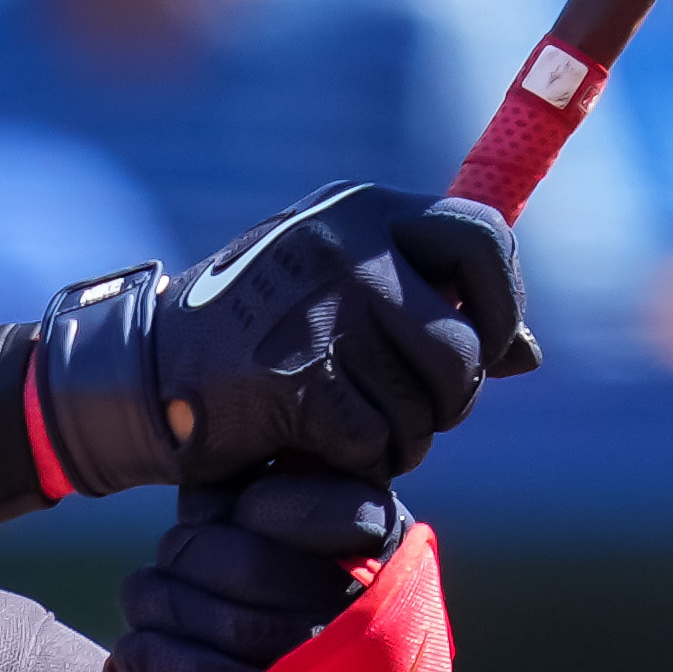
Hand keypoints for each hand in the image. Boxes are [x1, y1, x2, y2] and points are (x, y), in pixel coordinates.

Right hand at [32, 185, 534, 498]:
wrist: (144, 371)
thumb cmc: (258, 332)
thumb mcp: (343, 288)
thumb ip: (430, 304)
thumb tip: (528, 355)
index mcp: (366, 209)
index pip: (484, 238)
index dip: (503, 304)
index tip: (487, 346)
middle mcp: (350, 245)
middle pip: (463, 345)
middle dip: (451, 397)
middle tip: (416, 411)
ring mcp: (324, 307)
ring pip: (426, 403)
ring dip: (405, 436)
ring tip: (358, 428)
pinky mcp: (298, 375)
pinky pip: (377, 440)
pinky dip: (361, 462)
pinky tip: (323, 449)